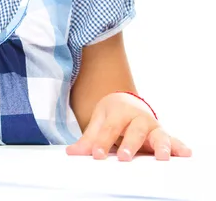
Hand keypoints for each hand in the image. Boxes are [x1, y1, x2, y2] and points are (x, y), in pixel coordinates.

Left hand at [66, 92, 191, 160]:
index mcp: (120, 111)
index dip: (103, 141)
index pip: (110, 128)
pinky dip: (179, 147)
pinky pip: (174, 141)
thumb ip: (89, 139)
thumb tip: (72, 153)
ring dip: (160, 146)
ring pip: (158, 135)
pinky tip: (185, 153)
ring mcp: (153, 126)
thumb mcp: (99, 121)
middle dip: (130, 144)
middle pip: (134, 131)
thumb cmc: (112, 114)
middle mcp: (138, 117)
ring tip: (161, 157)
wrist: (126, 101)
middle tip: (124, 157)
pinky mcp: (163, 135)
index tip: (96, 155)